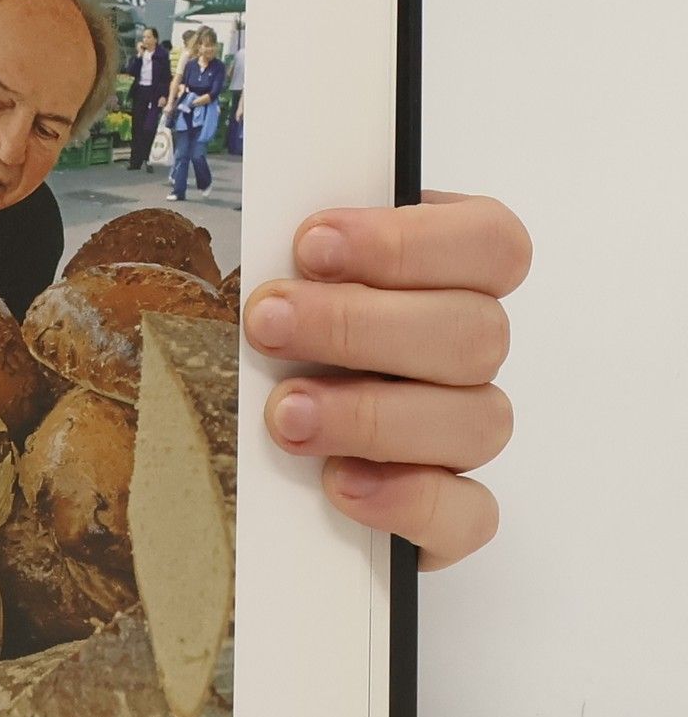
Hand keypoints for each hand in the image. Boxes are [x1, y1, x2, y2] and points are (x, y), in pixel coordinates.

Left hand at [245, 192, 530, 568]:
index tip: (309, 246)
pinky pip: (468, 514)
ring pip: (477, 420)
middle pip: (476, 331)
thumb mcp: (261, 282)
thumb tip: (265, 202)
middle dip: (358, 325)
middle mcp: (465, 353)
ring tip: (286, 415)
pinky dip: (409, 500)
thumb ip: (289, 252)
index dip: (408, 241)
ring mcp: (461, 434)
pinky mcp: (446, 512)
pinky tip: (340, 484)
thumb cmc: (258, 347)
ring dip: (373, 413)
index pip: (490, 242)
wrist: (227, 451)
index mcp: (443, 277)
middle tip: (267, 324)